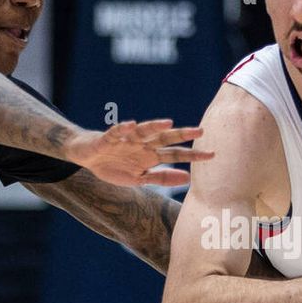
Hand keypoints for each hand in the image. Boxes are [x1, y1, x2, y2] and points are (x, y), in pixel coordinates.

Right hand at [66, 119, 212, 186]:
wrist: (89, 157)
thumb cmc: (116, 165)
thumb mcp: (140, 178)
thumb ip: (163, 178)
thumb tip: (189, 179)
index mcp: (151, 156)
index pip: (176, 155)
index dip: (193, 156)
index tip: (212, 155)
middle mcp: (143, 145)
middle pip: (165, 138)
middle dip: (182, 135)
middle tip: (200, 131)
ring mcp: (127, 140)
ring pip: (144, 131)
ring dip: (155, 126)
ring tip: (168, 123)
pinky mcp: (109, 137)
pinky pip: (117, 132)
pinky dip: (124, 128)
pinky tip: (132, 125)